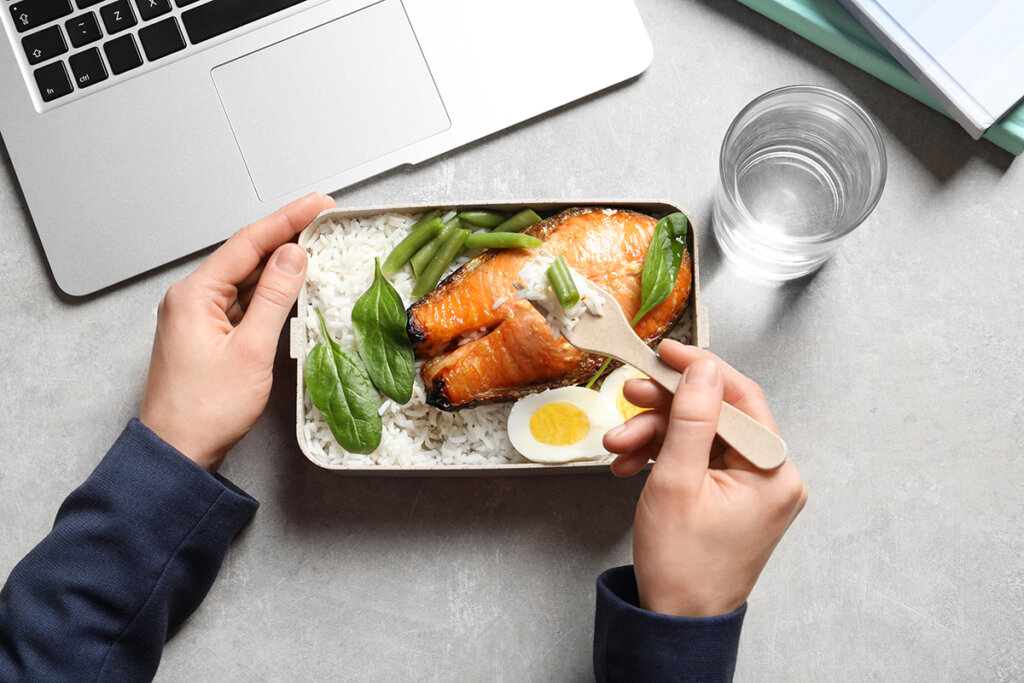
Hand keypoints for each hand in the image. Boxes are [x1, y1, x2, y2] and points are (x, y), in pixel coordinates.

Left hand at [139, 193, 335, 472]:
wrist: (178, 452)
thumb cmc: (205, 411)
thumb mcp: (251, 350)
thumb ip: (274, 298)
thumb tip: (293, 256)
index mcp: (193, 295)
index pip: (248, 243)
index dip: (287, 220)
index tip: (317, 205)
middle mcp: (189, 299)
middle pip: (244, 255)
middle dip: (285, 236)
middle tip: (322, 220)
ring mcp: (196, 317)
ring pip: (243, 278)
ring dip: (278, 264)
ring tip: (313, 247)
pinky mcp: (205, 334)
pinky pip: (239, 300)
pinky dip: (266, 292)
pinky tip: (288, 288)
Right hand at [602, 340, 806, 616]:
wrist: (675, 620)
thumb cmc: (682, 566)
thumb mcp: (676, 481)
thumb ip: (689, 417)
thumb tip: (702, 367)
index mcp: (773, 472)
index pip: (741, 398)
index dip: (699, 369)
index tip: (666, 352)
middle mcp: (771, 477)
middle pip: (716, 416)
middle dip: (665, 408)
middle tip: (629, 396)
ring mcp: (751, 488)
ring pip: (700, 436)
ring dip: (655, 435)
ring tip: (618, 445)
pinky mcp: (731, 497)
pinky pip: (697, 459)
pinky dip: (663, 457)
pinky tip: (632, 463)